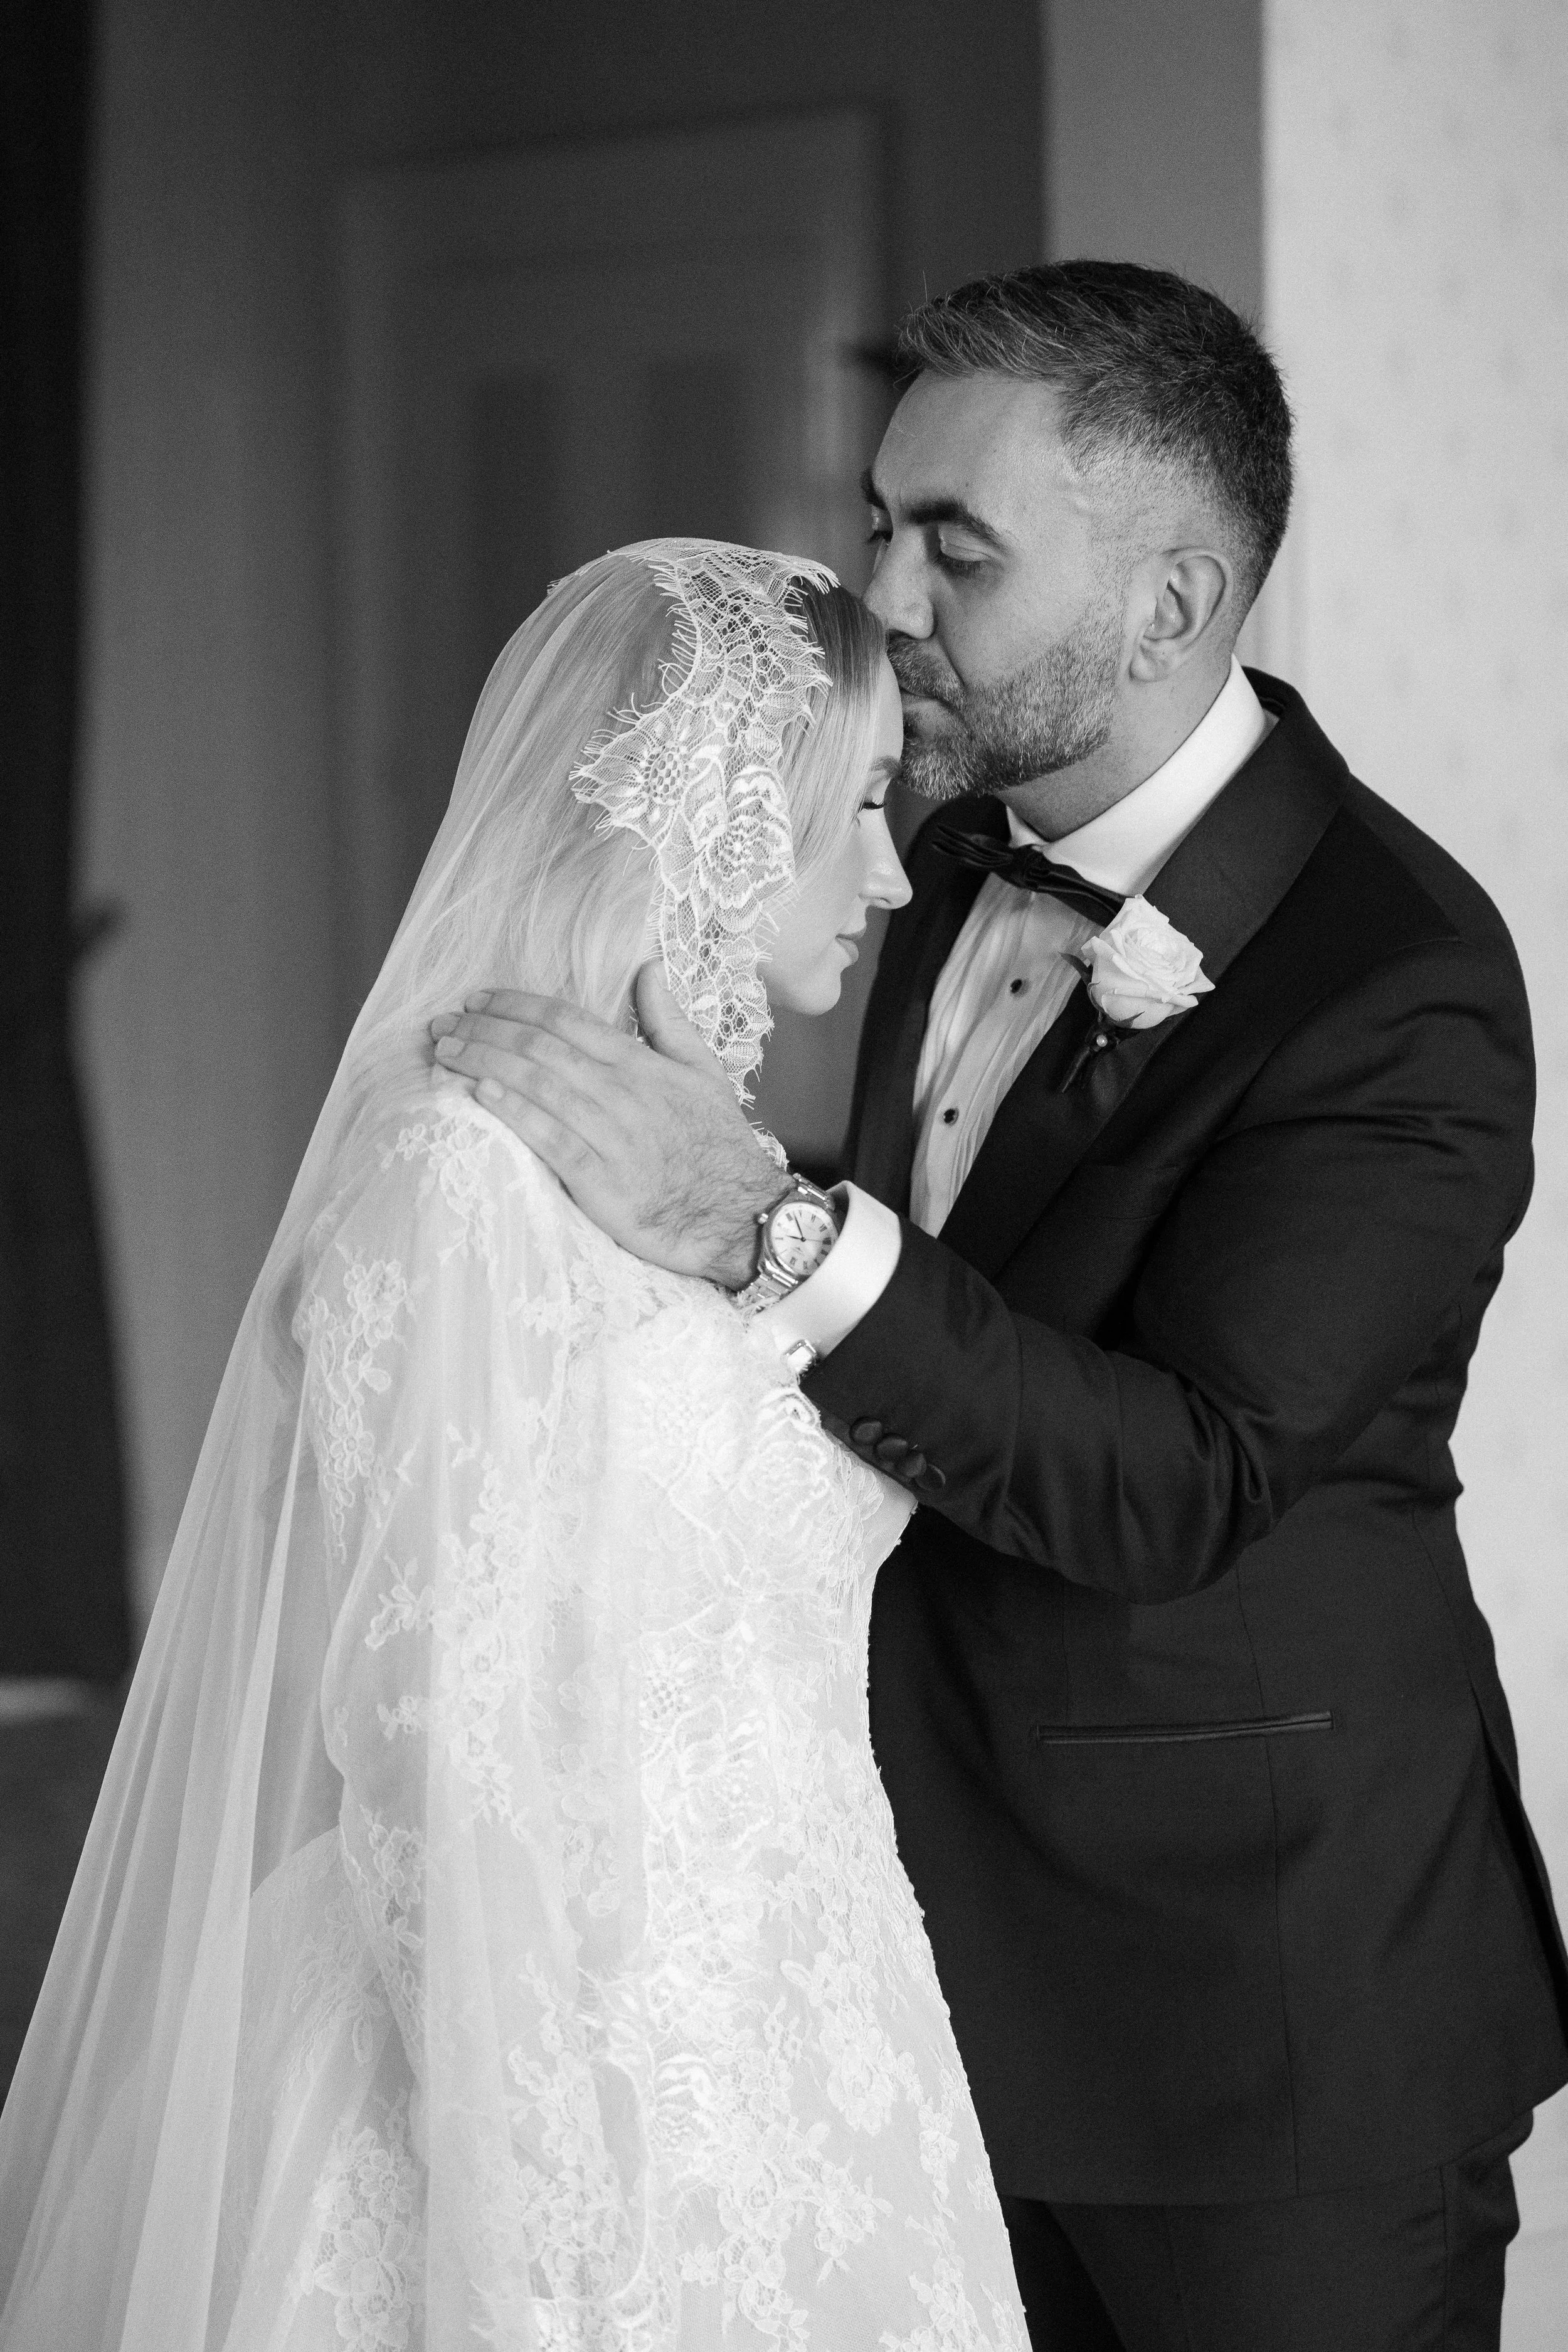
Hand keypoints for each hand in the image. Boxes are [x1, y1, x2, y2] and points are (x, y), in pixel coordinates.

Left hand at [429, 965, 783, 1285]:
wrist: (739, 1215)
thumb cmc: (717, 1144)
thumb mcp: (703, 1072)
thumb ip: (668, 1021)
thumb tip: (648, 968)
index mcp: (641, 1064)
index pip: (566, 1020)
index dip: (515, 1005)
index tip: (477, 1000)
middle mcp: (623, 1093)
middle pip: (540, 1047)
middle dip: (484, 1030)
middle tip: (442, 1026)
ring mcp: (612, 1137)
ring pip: (537, 1086)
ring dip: (484, 1064)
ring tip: (444, 1055)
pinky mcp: (602, 1183)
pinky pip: (550, 1140)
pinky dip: (514, 1112)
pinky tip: (480, 1095)